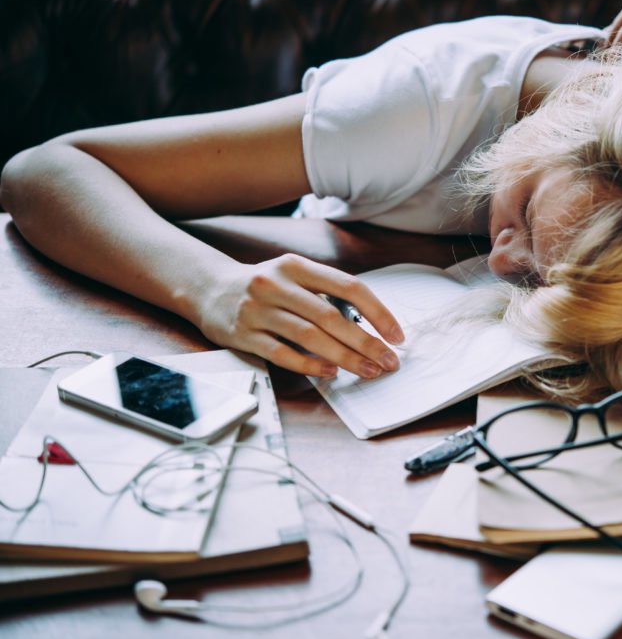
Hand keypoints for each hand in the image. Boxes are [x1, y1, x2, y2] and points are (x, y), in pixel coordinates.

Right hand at [194, 254, 404, 378]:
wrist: (208, 289)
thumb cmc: (265, 287)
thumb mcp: (294, 276)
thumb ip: (326, 293)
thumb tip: (373, 326)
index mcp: (296, 266)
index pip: (348, 286)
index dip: (377, 312)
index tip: (396, 335)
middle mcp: (276, 284)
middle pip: (331, 316)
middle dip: (366, 342)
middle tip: (388, 362)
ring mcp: (258, 309)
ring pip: (310, 337)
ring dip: (344, 357)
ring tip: (367, 371)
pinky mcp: (243, 334)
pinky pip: (282, 353)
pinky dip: (309, 365)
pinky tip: (330, 372)